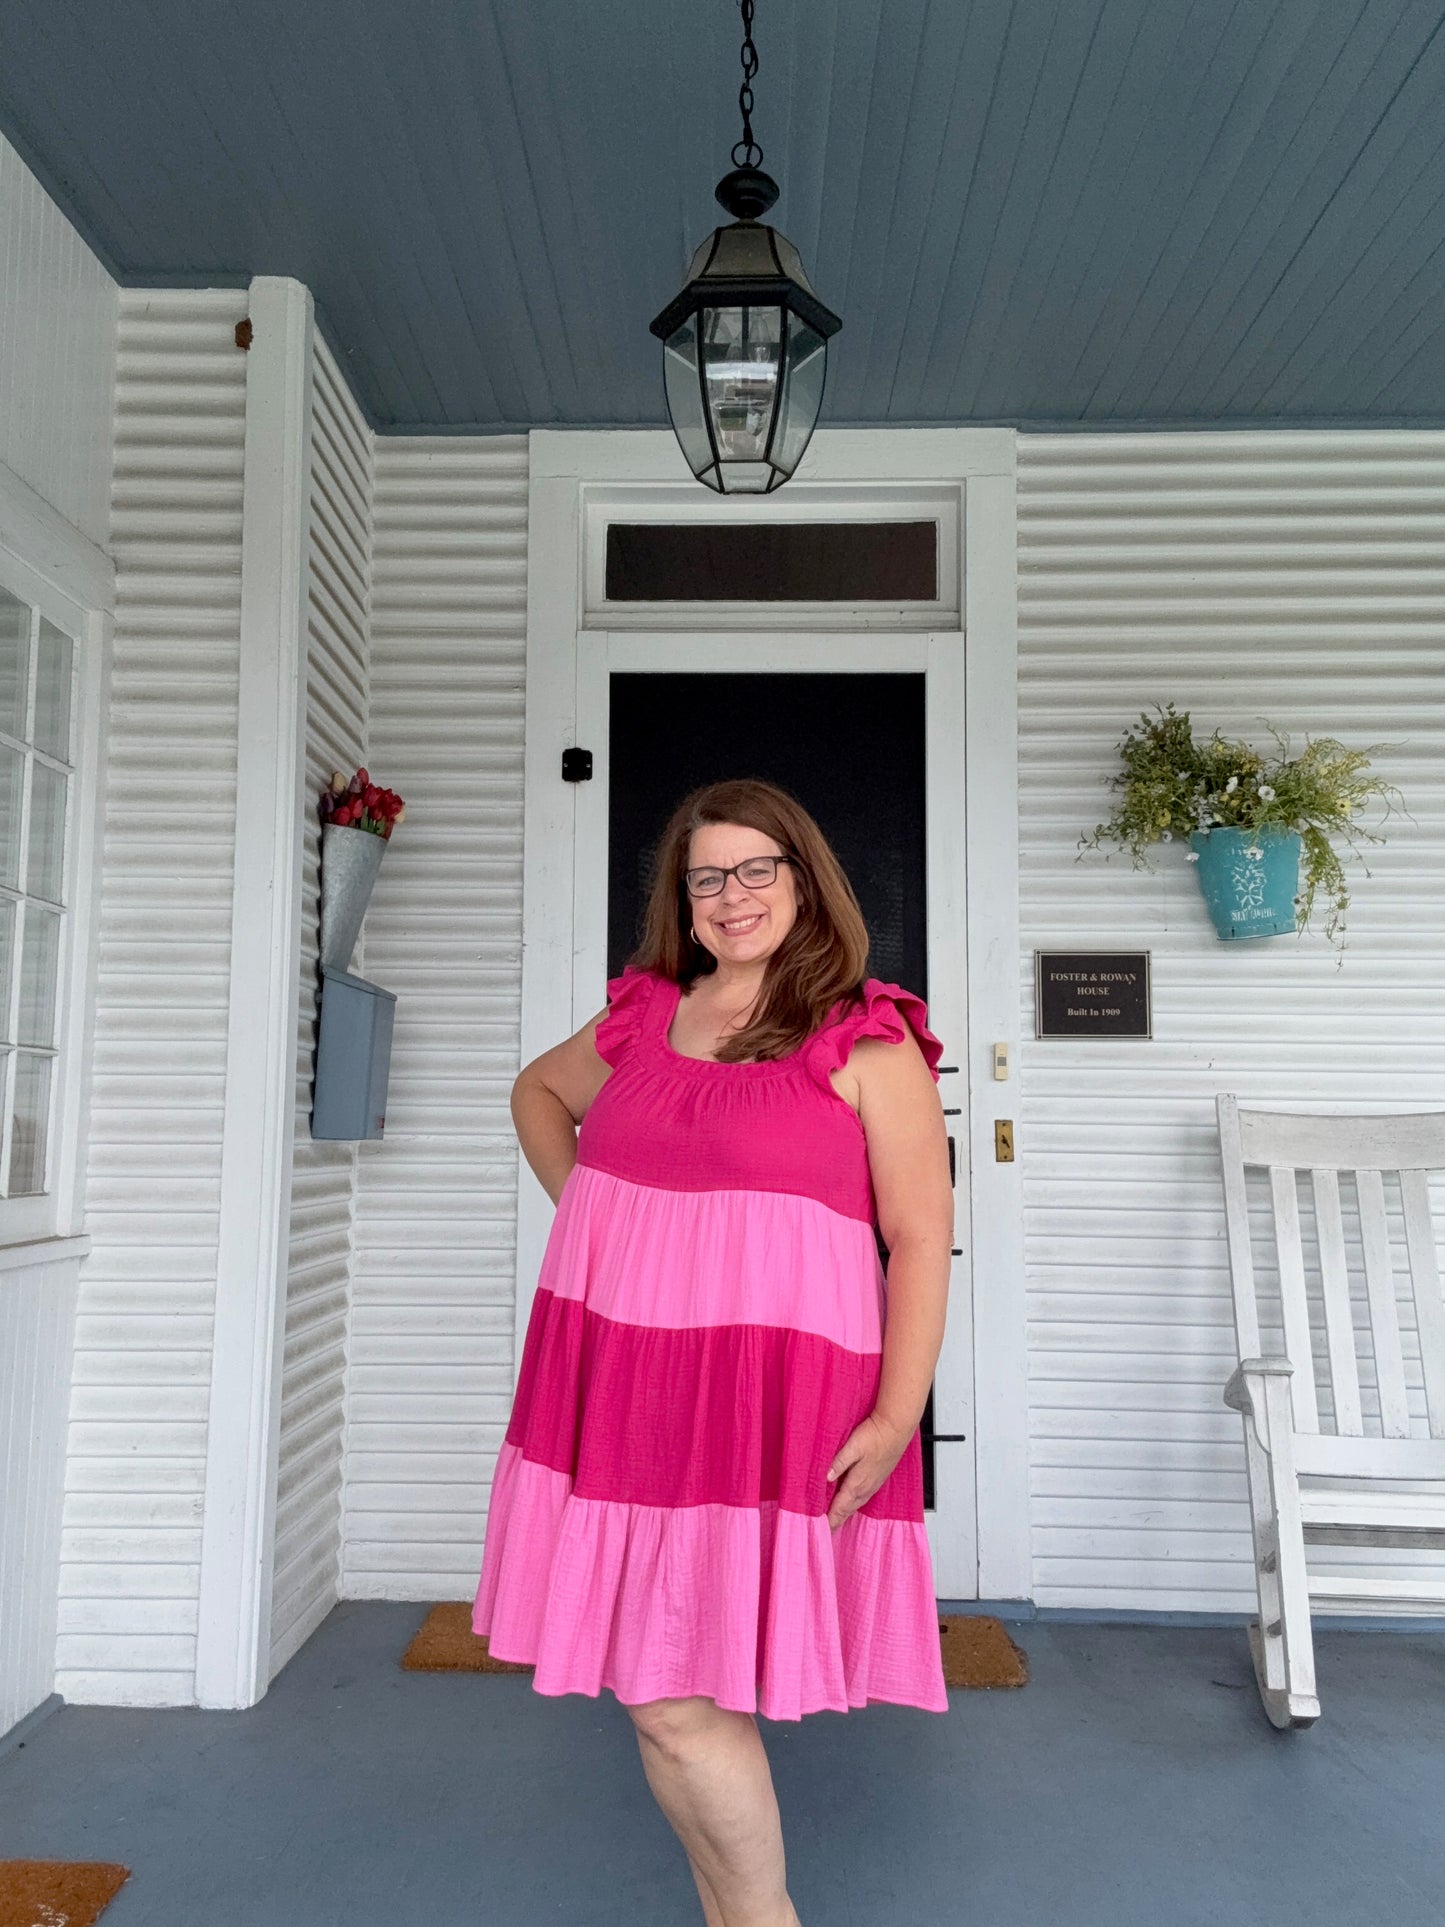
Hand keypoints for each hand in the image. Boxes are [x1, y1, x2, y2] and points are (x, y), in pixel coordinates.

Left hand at [824, 1412, 910, 1530]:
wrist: (896, 1429)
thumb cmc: (875, 1436)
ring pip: (855, 1505)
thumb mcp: (853, 1447)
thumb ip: (839, 1463)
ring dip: (845, 1514)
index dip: (830, 1520)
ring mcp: (873, 1484)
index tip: (820, 1530)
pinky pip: (862, 1498)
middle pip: (847, 1510)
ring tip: (835, 1521)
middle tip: (826, 1531)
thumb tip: (825, 1477)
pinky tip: (850, 1503)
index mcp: (857, 1483)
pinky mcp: (877, 1478)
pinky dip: (853, 1505)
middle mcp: (866, 1488)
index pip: (840, 1508)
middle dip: (836, 1521)